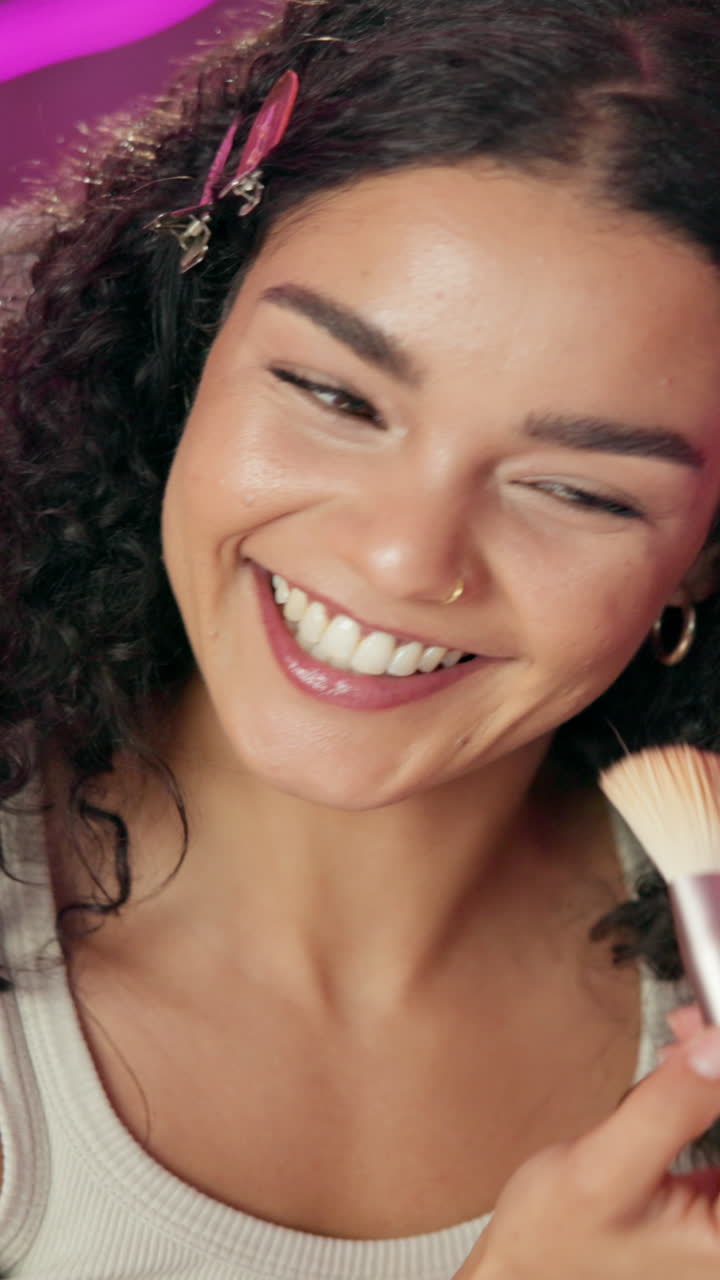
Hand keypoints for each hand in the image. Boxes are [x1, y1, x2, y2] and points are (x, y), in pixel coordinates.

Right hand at [455, 1010, 719, 1278]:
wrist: (521, 1266)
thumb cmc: (553, 1240)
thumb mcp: (605, 1168)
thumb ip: (670, 1106)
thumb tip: (717, 1043)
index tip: (709, 1022)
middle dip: (718, 1060)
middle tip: (691, 1021)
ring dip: (713, 1069)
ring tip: (684, 1032)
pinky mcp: (714, 1199)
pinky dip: (709, 1089)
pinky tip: (684, 1067)